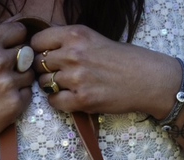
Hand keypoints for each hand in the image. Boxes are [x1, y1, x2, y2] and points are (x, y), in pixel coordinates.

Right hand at [0, 21, 34, 151]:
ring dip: (21, 80)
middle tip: (5, 72)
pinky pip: (28, 93)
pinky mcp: (15, 104)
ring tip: (3, 88)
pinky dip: (19, 96)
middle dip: (19, 61)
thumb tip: (10, 34)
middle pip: (27, 52)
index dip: (17, 40)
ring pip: (30, 74)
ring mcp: (8, 83)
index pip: (19, 31)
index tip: (13, 48)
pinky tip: (3, 100)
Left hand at [31, 25, 179, 117]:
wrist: (146, 79)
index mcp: (76, 34)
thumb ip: (69, 42)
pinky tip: (68, 98)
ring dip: (50, 86)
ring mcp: (77, 78)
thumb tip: (43, 49)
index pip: (37, 41)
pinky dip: (57, 101)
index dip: (36, 51)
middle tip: (54, 74)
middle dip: (42, 69)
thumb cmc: (122, 59)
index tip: (43, 57)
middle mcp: (74, 54)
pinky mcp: (82, 100)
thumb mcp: (94, 38)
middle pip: (37, 63)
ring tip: (65, 86)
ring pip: (44, 83)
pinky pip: (53, 101)